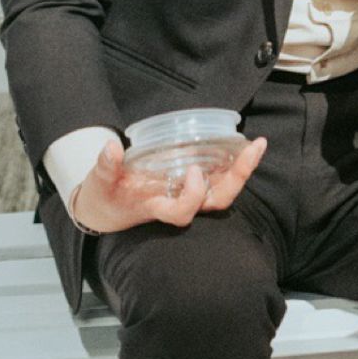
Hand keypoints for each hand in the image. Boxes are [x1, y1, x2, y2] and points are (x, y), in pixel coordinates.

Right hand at [69, 132, 267, 234]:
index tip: (193, 172)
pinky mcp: (191, 184)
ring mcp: (188, 195)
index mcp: (157, 208)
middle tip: (251, 151)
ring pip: (222, 192)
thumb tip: (111, 147)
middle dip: (236, 180)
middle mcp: (178, 204)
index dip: (193, 197)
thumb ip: (105, 167)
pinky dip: (233, 164)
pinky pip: (218, 179)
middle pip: (215, 203)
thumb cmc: (106, 196)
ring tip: (257, 146)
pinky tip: (246, 145)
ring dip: (241, 170)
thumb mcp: (100, 183)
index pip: (182, 213)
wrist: (107, 208)